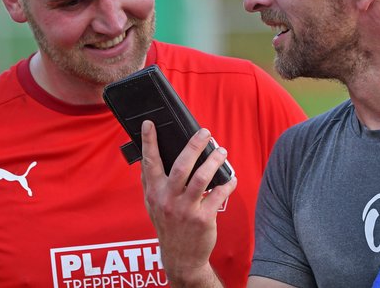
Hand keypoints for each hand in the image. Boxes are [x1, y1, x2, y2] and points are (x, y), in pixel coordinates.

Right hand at [139, 120, 236, 286]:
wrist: (181, 257)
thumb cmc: (168, 225)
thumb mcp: (152, 204)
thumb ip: (151, 182)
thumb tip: (148, 155)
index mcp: (154, 193)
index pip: (149, 163)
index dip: (149, 142)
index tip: (150, 123)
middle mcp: (168, 200)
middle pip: (181, 166)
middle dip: (194, 146)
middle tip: (205, 132)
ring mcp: (185, 210)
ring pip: (202, 178)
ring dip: (214, 161)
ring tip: (222, 151)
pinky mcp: (203, 219)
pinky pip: (218, 194)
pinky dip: (227, 183)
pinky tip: (231, 178)